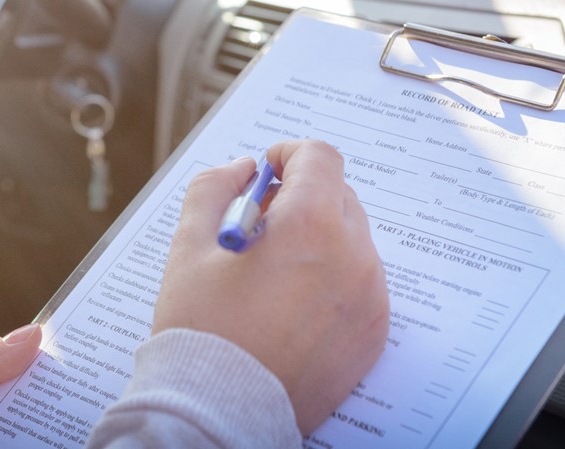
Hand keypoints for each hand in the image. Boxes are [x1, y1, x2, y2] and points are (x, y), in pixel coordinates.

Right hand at [153, 140, 389, 434]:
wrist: (222, 410)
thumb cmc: (202, 328)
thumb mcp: (190, 245)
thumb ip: (214, 188)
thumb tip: (243, 169)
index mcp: (311, 224)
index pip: (320, 158)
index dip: (290, 155)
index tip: (269, 170)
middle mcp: (354, 255)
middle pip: (338, 196)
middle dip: (302, 197)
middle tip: (262, 224)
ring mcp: (370, 296)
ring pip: (351, 240)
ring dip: (319, 238)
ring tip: (274, 272)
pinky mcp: (374, 331)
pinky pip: (361, 282)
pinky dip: (333, 278)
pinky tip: (292, 304)